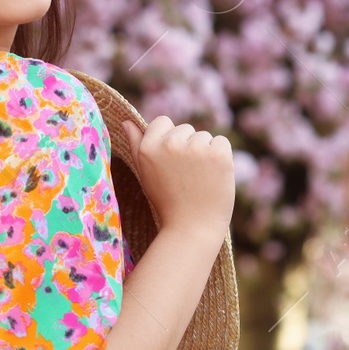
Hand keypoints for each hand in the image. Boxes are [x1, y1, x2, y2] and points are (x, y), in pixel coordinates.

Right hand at [119, 115, 234, 240]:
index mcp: (148, 147)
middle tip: (185, 176)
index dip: (169, 140)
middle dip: (188, 147)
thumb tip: (127, 122)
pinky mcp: (218, 153)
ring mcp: (195, 147)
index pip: (162, 121)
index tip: (172, 162)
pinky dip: (222, 157)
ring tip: (198, 179)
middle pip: (185, 129)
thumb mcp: (145, 173)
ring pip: (204, 136)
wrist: (192, 228)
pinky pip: (221, 142)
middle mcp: (170, 143)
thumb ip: (136, 145)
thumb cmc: (167, 201)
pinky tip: (213, 176)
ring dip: (205, 153)